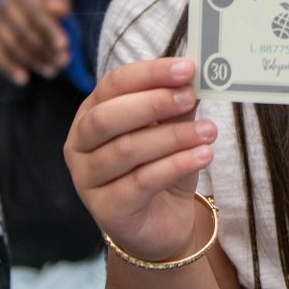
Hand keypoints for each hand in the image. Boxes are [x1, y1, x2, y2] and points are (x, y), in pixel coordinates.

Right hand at [0, 0, 72, 84]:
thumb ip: (60, 1)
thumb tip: (60, 10)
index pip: (36, 15)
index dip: (50, 31)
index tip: (64, 45)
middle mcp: (4, 8)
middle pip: (23, 32)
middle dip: (45, 50)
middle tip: (63, 61)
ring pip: (12, 46)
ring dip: (33, 61)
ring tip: (52, 71)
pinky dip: (10, 69)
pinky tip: (25, 79)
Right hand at [64, 57, 216, 263]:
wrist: (161, 221)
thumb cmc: (160, 165)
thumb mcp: (171, 129)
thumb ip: (176, 105)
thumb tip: (194, 78)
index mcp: (91, 113)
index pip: (114, 84)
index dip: (150, 73)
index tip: (187, 68)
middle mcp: (80, 144)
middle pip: (108, 116)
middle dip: (153, 103)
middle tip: (190, 97)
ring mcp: (87, 179)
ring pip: (126, 149)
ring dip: (173, 136)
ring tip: (209, 130)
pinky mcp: (106, 210)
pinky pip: (141, 182)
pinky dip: (176, 164)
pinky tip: (203, 155)